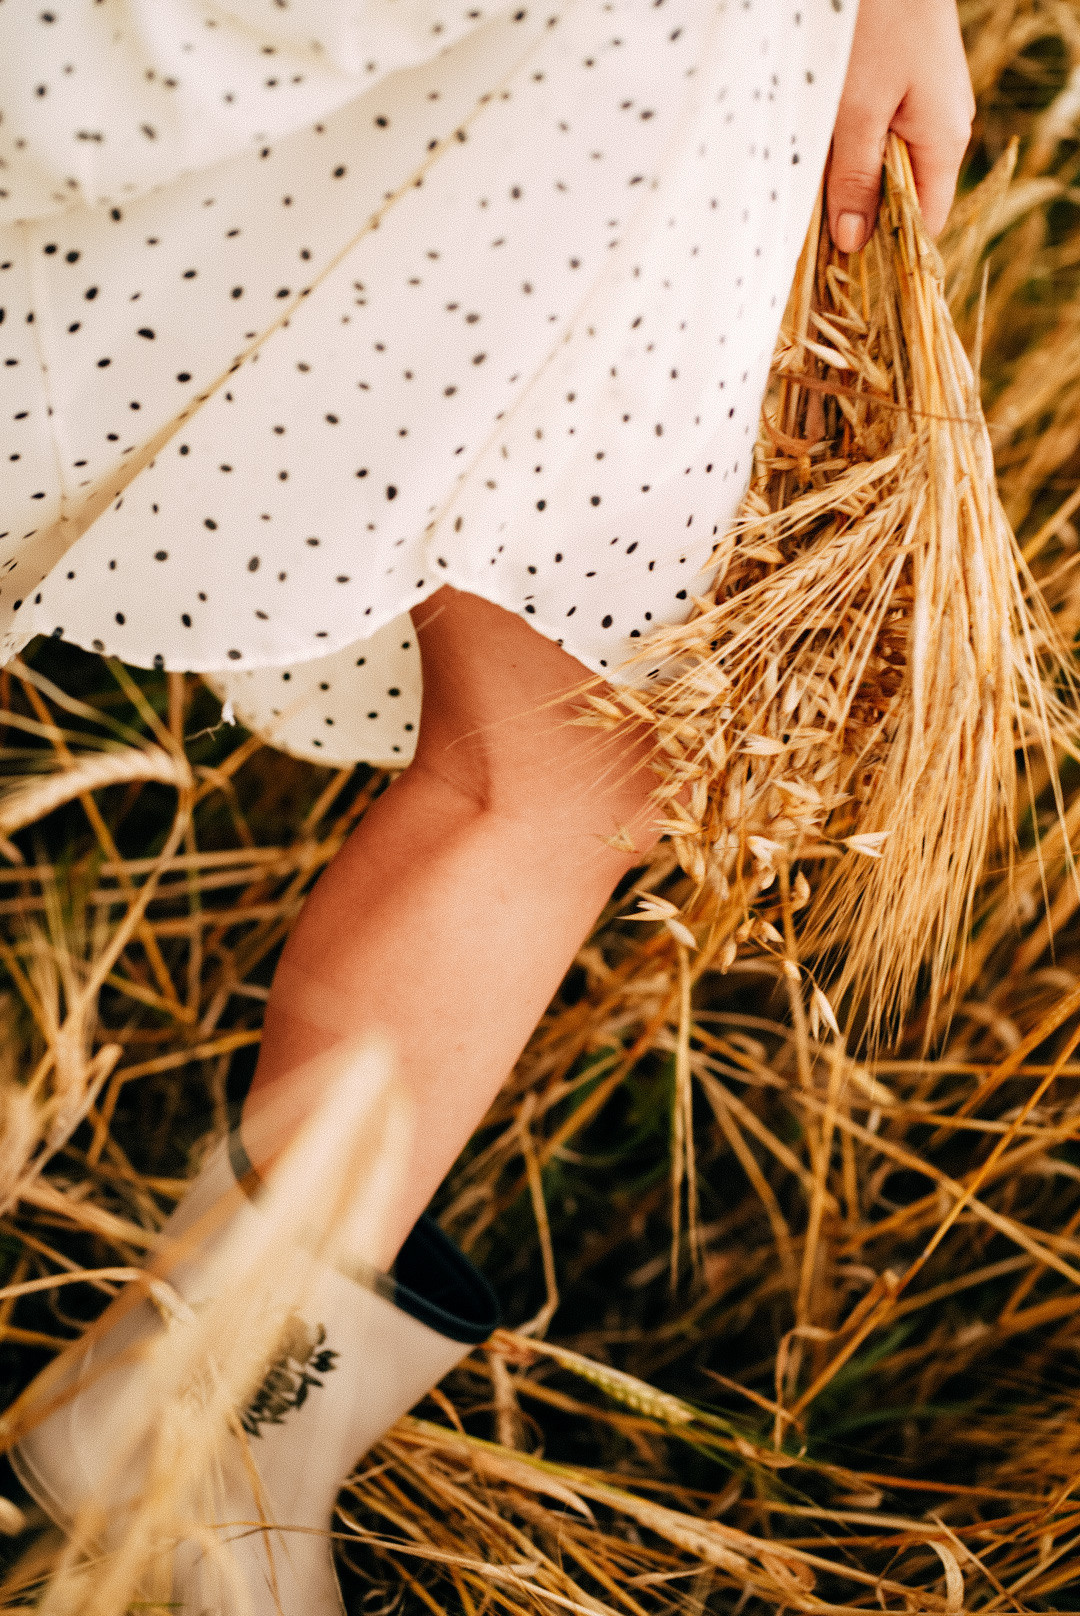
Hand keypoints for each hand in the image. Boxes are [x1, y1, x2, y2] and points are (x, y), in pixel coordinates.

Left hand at [827, 0, 974, 250]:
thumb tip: (854, 242)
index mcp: (945, 142)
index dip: (888, 252)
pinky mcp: (905, 85)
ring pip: (886, 166)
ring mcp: (926, 105)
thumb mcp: (857, 108)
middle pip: (904, 198)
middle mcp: (944, 128)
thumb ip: (855, 177)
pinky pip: (877, 135)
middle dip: (860, 219)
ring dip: (849, 182)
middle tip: (812, 242)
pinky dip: (849, 149)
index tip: (842, 270)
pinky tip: (819, 153)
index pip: (926, 224)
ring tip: (809, 201)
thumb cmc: (876, 24)